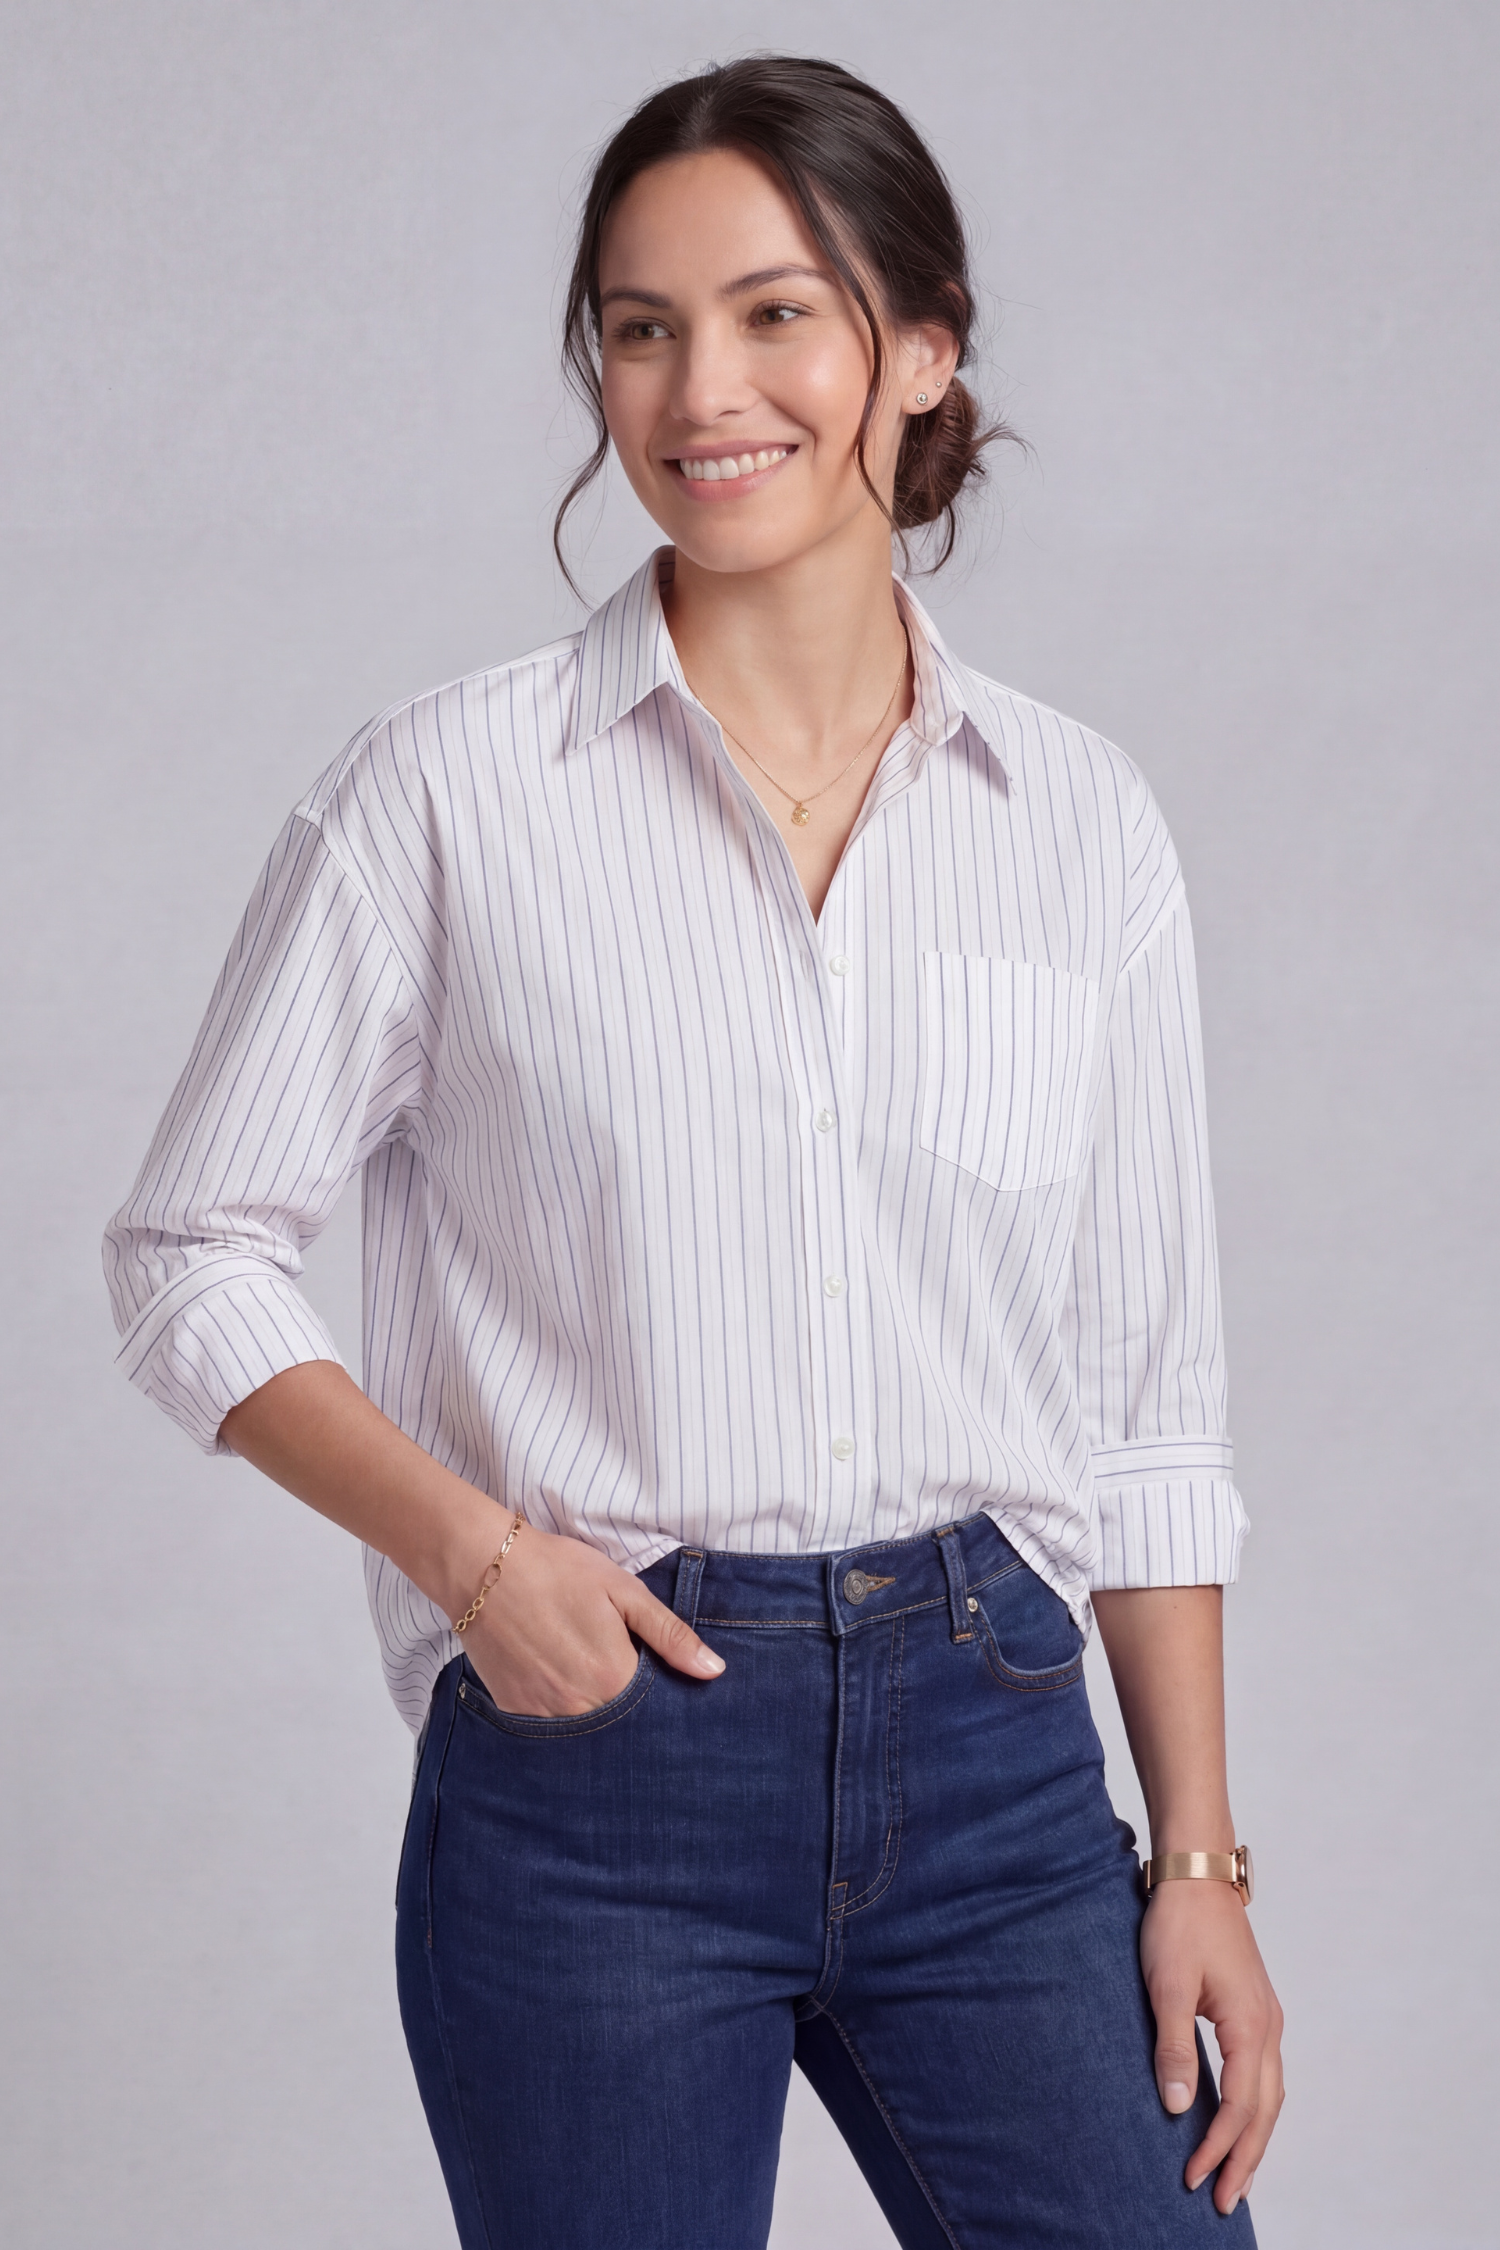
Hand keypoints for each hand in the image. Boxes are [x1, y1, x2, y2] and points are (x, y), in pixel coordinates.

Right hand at [454, 1517, 724, 1716]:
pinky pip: (550, 1728)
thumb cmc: (558, 1570)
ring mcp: (544, 1715)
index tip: (660, 1682)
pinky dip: (562, 1713)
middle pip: (622, 1726)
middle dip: (631, 1711)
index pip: (656, 1710)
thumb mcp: (623, 1591)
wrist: (483, 1566)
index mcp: (615, 1677)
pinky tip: (560, 1680)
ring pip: (586, 1731)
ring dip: (597, 1715)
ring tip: (588, 1675)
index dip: (664, 1699)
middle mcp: (580, 1707)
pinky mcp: (515, 1712)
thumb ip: (670, 1635)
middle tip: (618, 1672)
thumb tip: (713, 1671)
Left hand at [1139, 1880, 1284, 2213]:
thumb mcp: (1166, 1985)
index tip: (1193, 2179)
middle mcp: (1269, 2026)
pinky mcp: (1255, 2009)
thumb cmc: (1179, 1924)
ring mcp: (1266, 2017)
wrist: (1197, 1873)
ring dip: (1253, 2137)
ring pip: (1270, 2094)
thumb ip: (1174, 2047)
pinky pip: (1263, 2073)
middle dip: (1246, 2159)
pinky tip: (1238, 2120)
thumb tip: (1179, 2108)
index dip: (1217, 2147)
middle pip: (1265, 2110)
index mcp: (1250, 2025)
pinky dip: (1254, 2107)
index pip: (1240, 2107)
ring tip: (1237, 2176)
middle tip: (1225, 2202)